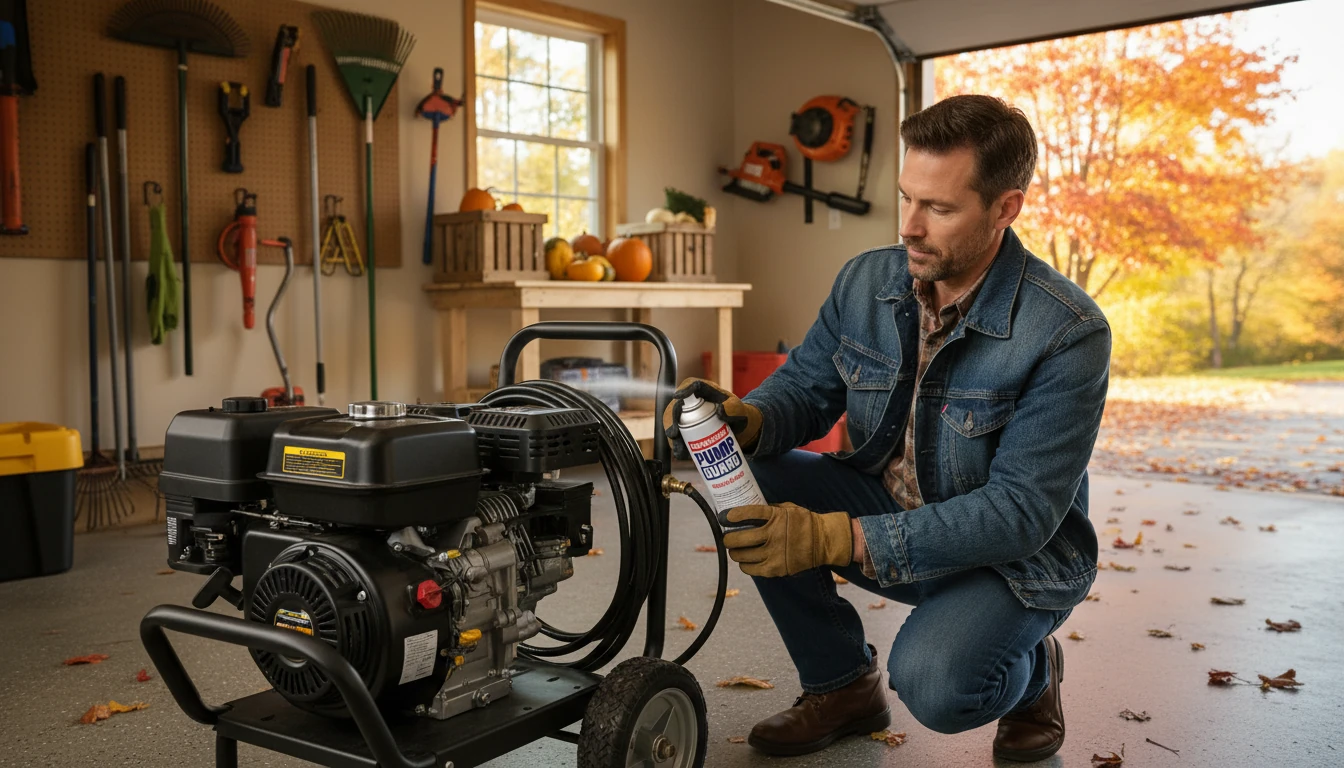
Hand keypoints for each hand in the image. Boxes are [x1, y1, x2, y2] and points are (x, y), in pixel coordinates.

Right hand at [662, 378, 762, 460]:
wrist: (739, 429)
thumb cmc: (738, 414)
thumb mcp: (739, 410)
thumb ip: (733, 408)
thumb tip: (720, 410)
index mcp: (702, 389)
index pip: (690, 386)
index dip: (682, 391)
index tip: (678, 398)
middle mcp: (690, 402)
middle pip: (675, 407)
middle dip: (671, 419)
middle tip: (674, 433)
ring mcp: (686, 416)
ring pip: (672, 423)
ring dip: (672, 435)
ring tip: (679, 448)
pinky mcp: (686, 430)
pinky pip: (677, 437)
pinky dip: (677, 445)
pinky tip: (681, 453)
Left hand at [721, 502, 852, 577]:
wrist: (824, 541)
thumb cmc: (804, 522)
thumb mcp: (787, 508)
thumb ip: (768, 510)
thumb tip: (746, 511)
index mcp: (776, 517)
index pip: (748, 513)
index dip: (732, 515)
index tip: (723, 517)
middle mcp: (774, 535)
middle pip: (739, 539)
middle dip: (728, 538)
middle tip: (727, 537)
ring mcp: (774, 554)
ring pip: (742, 556)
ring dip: (734, 552)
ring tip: (735, 549)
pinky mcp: (776, 569)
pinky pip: (751, 569)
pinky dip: (744, 565)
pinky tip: (745, 560)